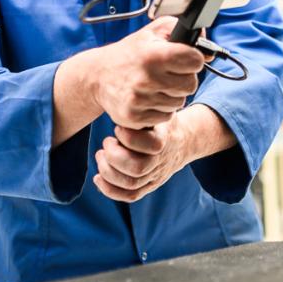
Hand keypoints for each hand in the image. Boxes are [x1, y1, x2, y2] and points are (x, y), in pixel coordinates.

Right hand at [53, 17, 205, 143]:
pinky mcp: (134, 117)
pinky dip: (161, 109)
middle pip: (191, 84)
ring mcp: (139, 100)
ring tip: (156, 85)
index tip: (184, 58)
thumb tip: (209, 50)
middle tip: (169, 73)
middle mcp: (146, 78)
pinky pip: (166, 116)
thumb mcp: (152, 33)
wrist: (97, 76)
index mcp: (153, 55)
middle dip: (184, 78)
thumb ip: (181, 31)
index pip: (196, 60)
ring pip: (180, 102)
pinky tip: (149, 98)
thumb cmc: (131, 53)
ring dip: (172, 95)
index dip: (193, 58)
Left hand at [93, 104, 238, 202]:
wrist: (184, 140)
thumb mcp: (161, 107)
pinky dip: (110, 190)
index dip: (130, 137)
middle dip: (115, 156)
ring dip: (109, 171)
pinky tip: (98, 177)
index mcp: (166, 139)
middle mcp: (161, 161)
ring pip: (130, 184)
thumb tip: (125, 85)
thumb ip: (147, 103)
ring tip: (102, 155)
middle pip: (137, 168)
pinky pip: (129, 196)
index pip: (151, 145)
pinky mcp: (148, 186)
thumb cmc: (164, 119)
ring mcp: (155, 176)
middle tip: (107, 142)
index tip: (118, 127)